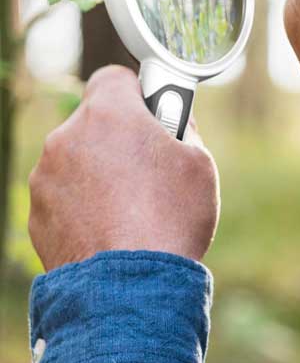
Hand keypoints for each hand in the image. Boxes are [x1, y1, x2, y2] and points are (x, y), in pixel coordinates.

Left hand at [29, 65, 219, 270]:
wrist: (131, 285)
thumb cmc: (171, 218)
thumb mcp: (199, 162)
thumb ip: (180, 130)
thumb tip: (171, 124)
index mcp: (109, 115)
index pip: (115, 77)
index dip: (138, 93)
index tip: (154, 114)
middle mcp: (67, 138)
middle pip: (95, 122)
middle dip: (120, 137)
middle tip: (151, 166)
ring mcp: (45, 178)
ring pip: (77, 160)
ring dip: (100, 171)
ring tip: (133, 206)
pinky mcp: (36, 214)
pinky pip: (64, 196)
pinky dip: (84, 204)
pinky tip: (113, 227)